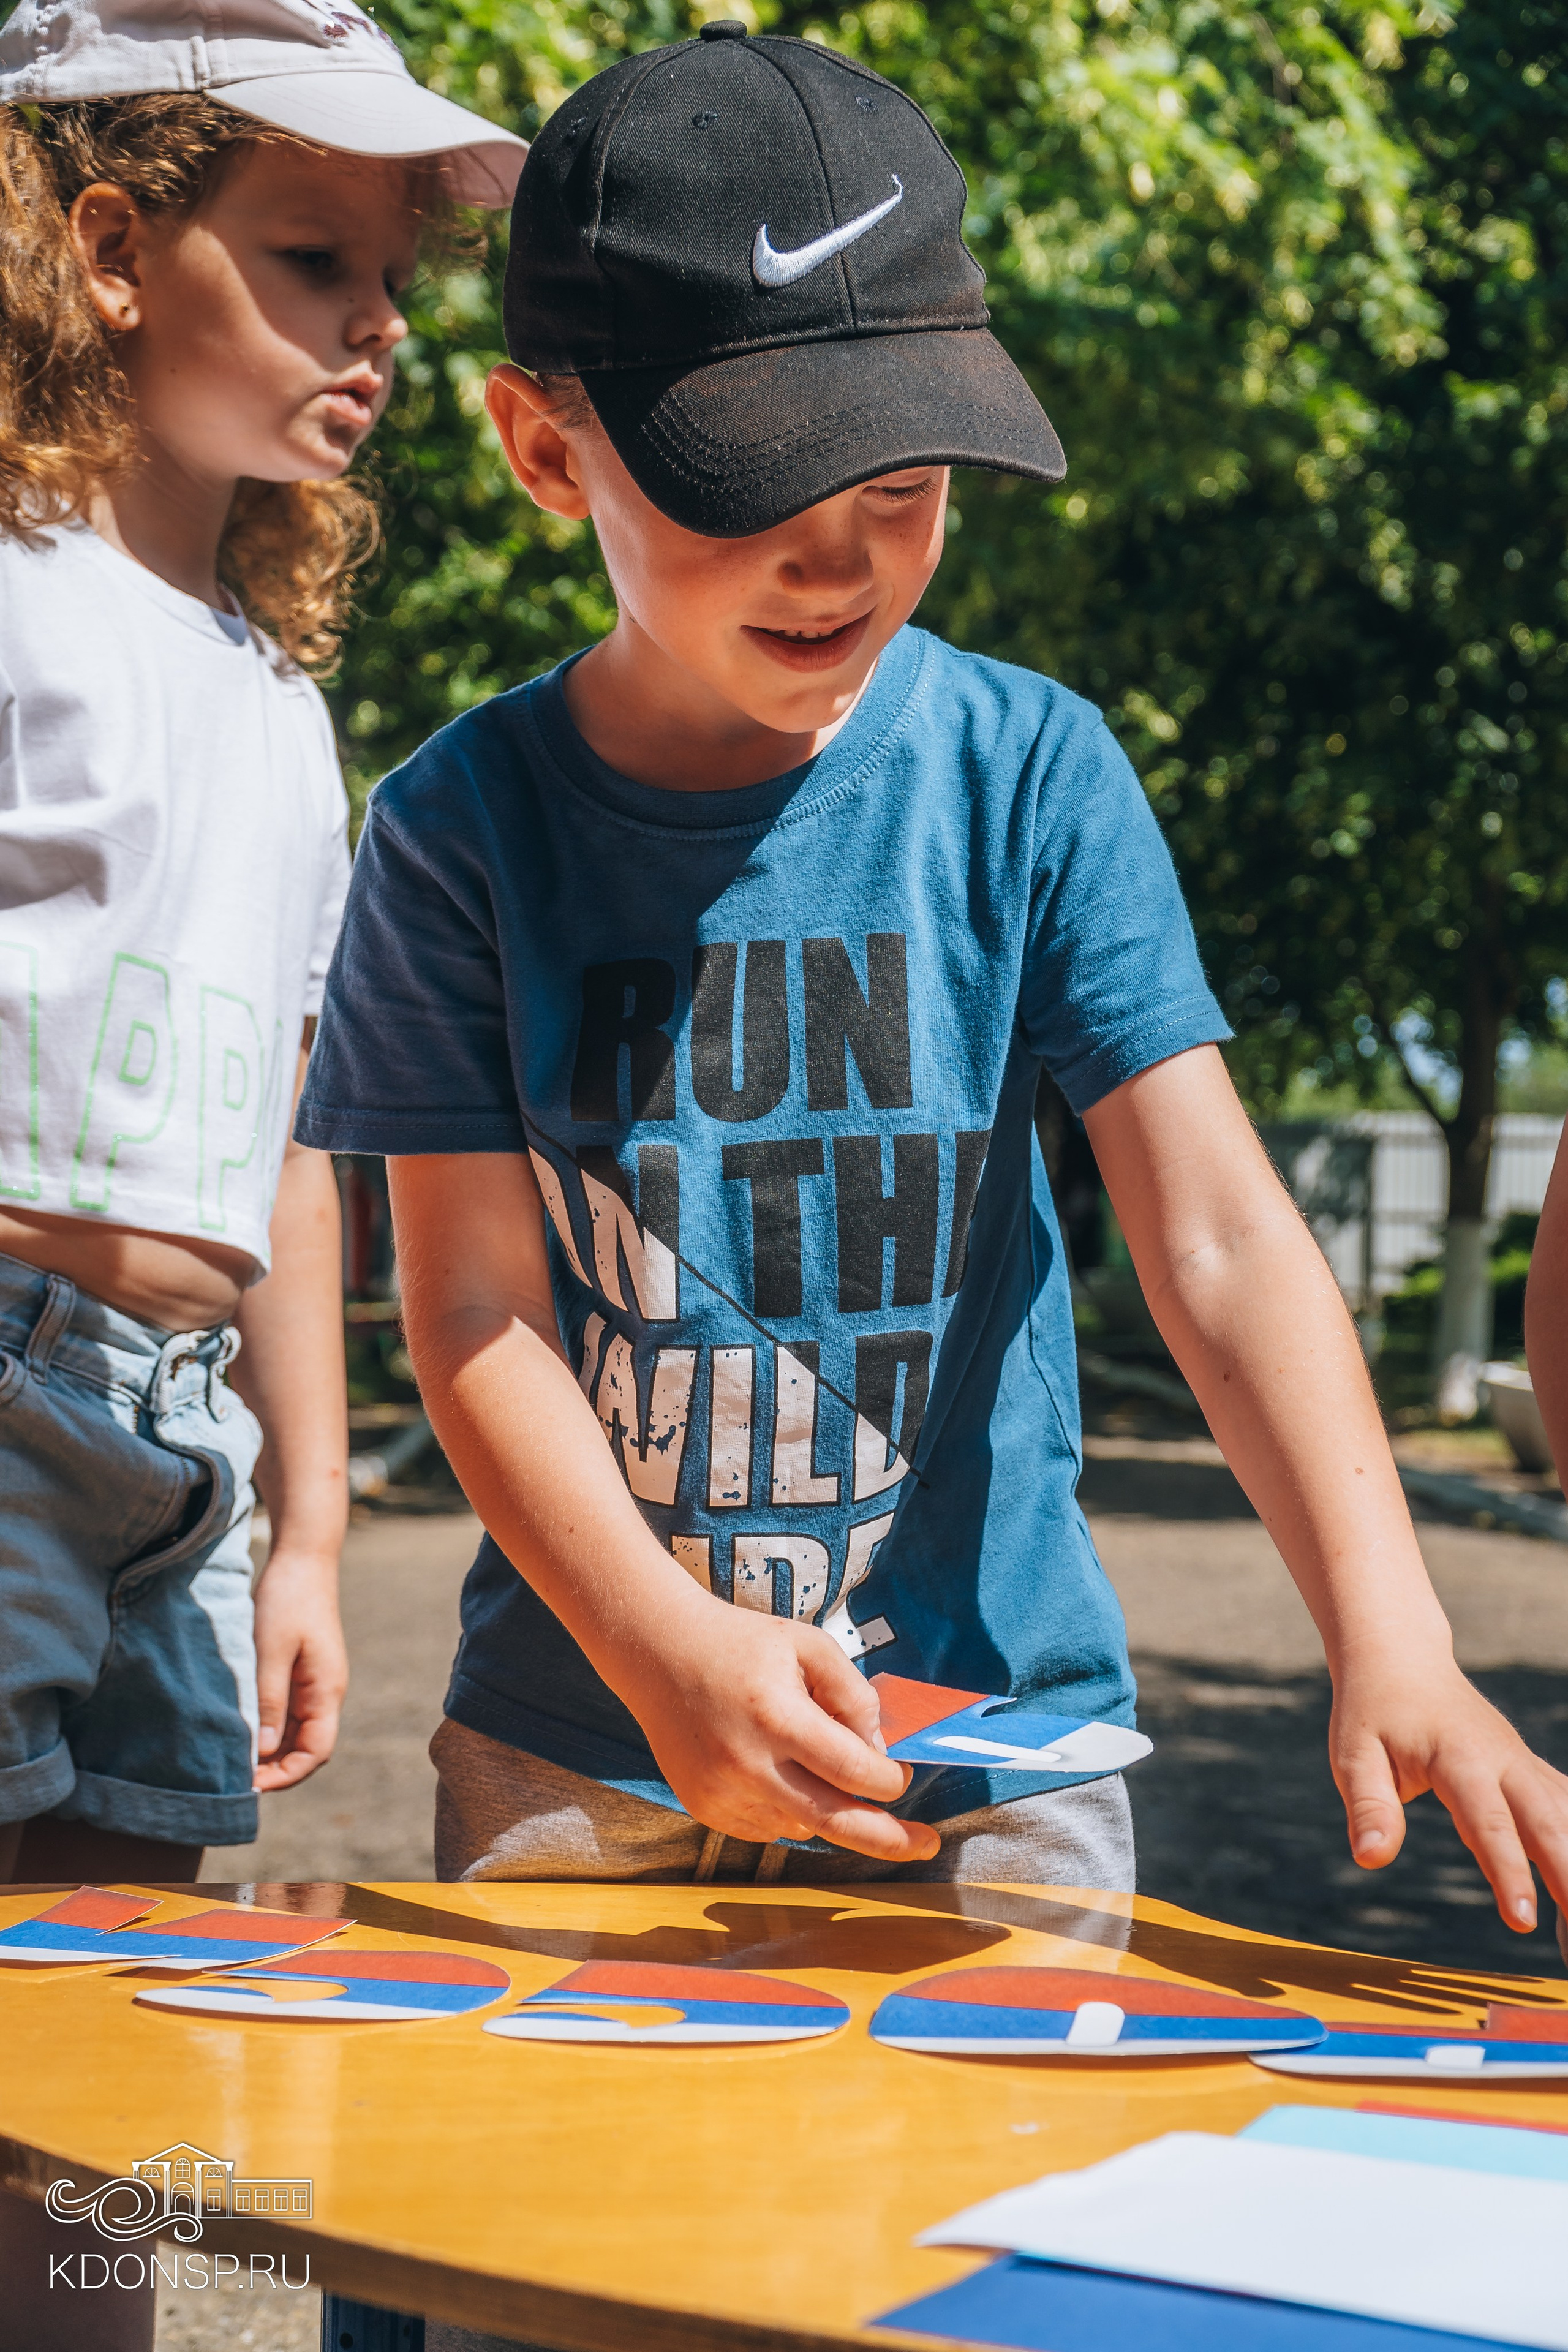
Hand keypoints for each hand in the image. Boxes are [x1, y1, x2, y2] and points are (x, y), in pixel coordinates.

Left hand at [251, 1546, 348, 1792]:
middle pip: (305, 1749)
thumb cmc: (288, 1599)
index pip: (317, 1752)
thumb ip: (270, 1700)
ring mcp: (312, 1684)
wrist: (302, 1559)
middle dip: (274, 1769)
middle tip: (232, 1777)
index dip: (287, 1775)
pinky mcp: (298, 1673)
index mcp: (326, 1690)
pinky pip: (285, 1713)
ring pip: (294, 1734)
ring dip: (268, 1751)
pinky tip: (240, 1730)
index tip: (250, 1783)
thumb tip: (265, 1751)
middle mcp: (324, 1693)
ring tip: (231, 1759)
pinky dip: (265, 1728)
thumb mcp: (272, 1650)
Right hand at [610, 1588, 939, 1861]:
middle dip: (889, 1839)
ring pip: (803, 1826)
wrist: (659, 1653)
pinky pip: (769, 1827)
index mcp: (778, 1717)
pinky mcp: (705, 1809)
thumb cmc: (742, 1645)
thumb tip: (880, 1752)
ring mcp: (722, 1793)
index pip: (853, 1770)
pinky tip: (770, 1765)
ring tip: (800, 1753)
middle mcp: (748, 1765)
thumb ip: (854, 1695)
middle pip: (835, 1822)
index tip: (902, 1773)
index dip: (889, 1777)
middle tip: (927, 1846)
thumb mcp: (809, 1646)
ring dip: (825, 1805)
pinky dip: (787, 1808)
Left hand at [1330, 1648, 1567, 1930]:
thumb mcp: (1353, 1754)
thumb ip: (1368, 1805)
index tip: (1522, 1923)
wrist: (1401, 1658)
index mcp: (1460, 1757)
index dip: (1508, 1872)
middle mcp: (1504, 1759)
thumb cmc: (1373, 1711)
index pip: (1489, 1822)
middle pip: (1550, 1823)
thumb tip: (1370, 1858)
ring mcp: (1522, 1763)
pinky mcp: (1528, 1771)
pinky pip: (1566, 1809)